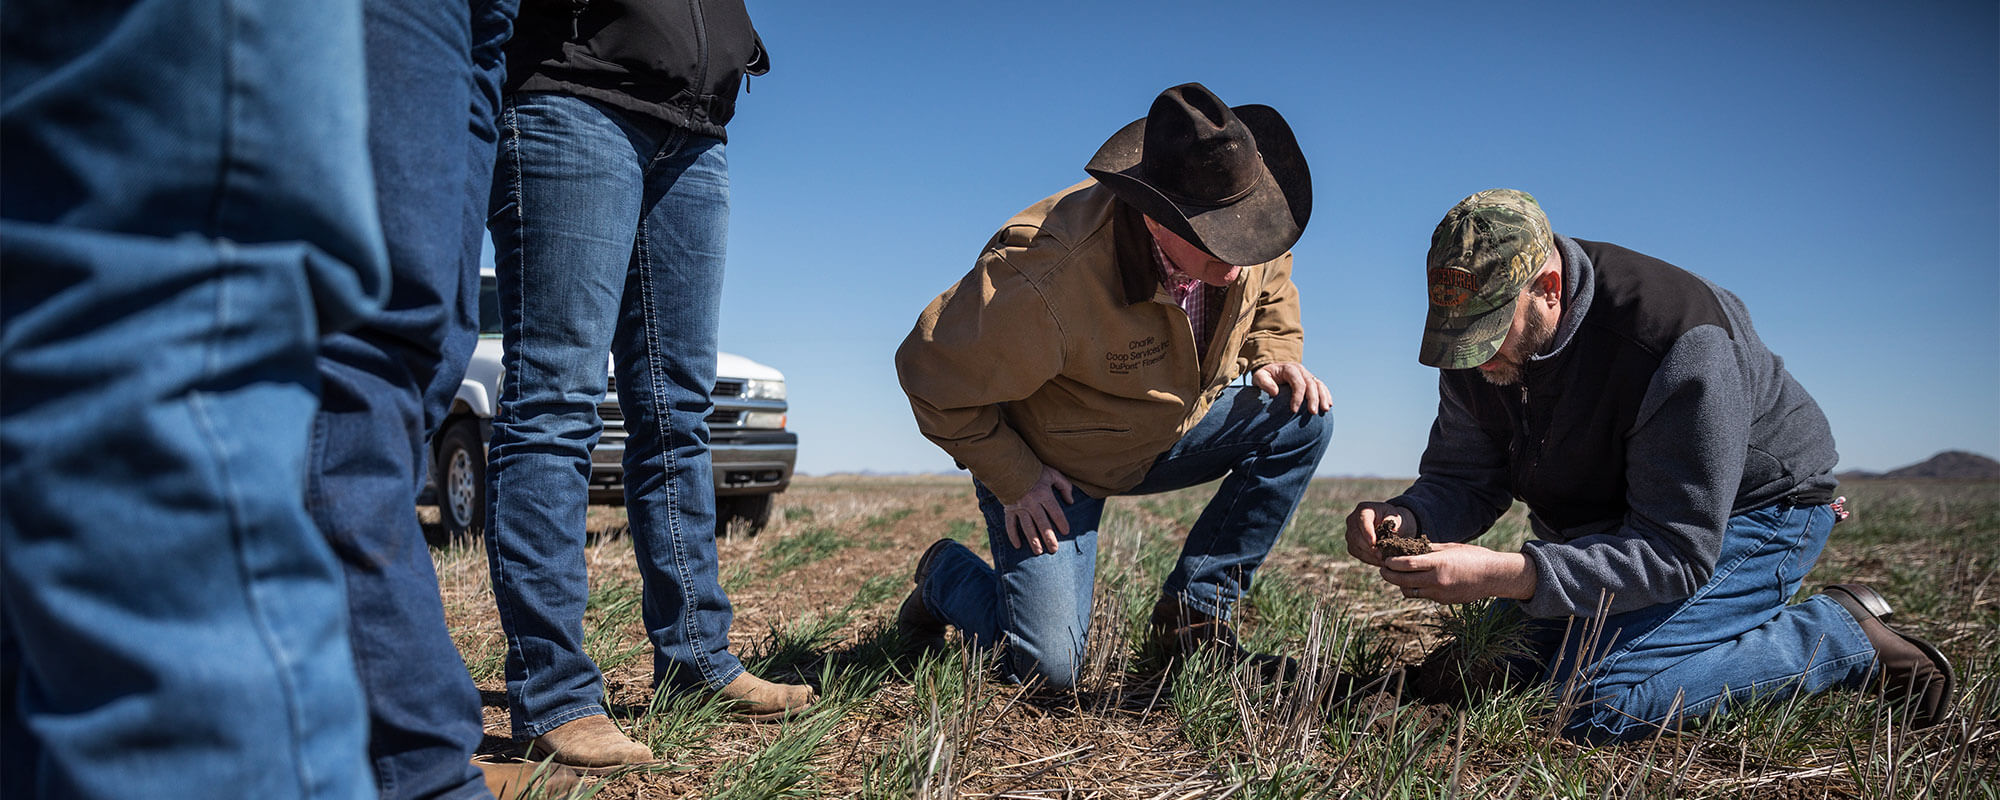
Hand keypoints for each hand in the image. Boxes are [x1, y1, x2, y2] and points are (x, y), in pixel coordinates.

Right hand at [1002, 465, 1074, 555]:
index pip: (1055, 512)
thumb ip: (1064, 486)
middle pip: (1042, 523)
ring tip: (1038, 552)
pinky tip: (1018, 546)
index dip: (1061, 522)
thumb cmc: (1034, 470)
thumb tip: (1071, 501)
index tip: (1066, 532)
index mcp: (1044, 494)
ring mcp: (1019, 507)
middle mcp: (1032, 502)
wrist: (1010, 466)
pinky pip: (1010, 524)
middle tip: (1054, 549)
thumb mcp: (1052, 474)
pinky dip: (1013, 535)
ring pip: (1027, 527)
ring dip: (1033, 540)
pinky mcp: (1009, 509)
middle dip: (1049, 537)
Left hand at [1252, 362, 1331, 414]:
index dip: (1297, 396)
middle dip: (1313, 399)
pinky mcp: (1311, 381)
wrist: (1270, 372)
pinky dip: (1326, 395)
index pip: (1298, 382)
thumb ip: (1264, 383)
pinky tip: (1328, 405)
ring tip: (1325, 410)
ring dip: (1323, 397)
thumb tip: (1275, 392)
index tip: (1294, 410)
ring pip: (1319, 385)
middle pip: (1311, 383)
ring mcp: (1307, 375)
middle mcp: (1301, 370)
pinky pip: (1321, 387)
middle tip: (1312, 412)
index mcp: (1289, 368)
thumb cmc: (1264, 376)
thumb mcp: (1259, 377)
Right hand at [1344, 501, 1415, 566]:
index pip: (1363, 522)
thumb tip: (1393, 530)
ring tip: (1382, 560)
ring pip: (1356, 547)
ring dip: (1369, 556)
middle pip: (1356, 537)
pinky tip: (1379, 562)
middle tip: (1381, 556)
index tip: (1374, 544)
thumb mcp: (1394, 515)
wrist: (1385, 523)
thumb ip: (1393, 520)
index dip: (1367, 533)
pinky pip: (1358, 554)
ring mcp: (1350, 534)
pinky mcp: (1352, 545)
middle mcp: (1352, 521)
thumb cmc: (1390, 517)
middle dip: (1369, 548)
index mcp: (1363, 510)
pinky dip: (1369, 559)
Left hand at [1376, 542, 1536, 603]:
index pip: (1406, 564)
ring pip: (1410, 591)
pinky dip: (1416, 588)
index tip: (1385, 560)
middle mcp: (1436, 580)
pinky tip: (1416, 580)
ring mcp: (1440, 593)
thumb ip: (1429, 549)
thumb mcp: (1450, 547)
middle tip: (1383, 569)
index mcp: (1438, 563)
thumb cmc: (1473, 556)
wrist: (1493, 576)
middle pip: (1402, 580)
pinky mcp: (1444, 601)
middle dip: (1388, 575)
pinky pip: (1423, 595)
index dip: (1391, 563)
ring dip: (1400, 584)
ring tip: (1397, 575)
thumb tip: (1409, 548)